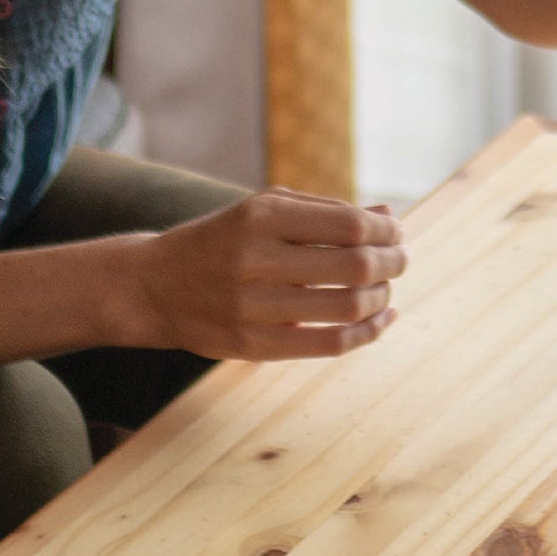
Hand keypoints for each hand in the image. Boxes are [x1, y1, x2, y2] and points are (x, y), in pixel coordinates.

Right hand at [121, 190, 405, 360]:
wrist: (155, 285)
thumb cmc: (224, 240)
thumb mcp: (265, 210)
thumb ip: (325, 211)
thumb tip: (389, 214)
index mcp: (261, 215)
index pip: (348, 222)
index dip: (385, 229)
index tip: (396, 231)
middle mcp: (255, 257)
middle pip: (354, 265)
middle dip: (392, 262)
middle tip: (402, 259)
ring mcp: (252, 306)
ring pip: (346, 307)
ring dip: (381, 298)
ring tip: (387, 289)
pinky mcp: (252, 345)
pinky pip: (327, 344)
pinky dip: (366, 334)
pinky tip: (380, 321)